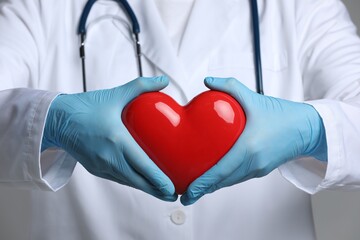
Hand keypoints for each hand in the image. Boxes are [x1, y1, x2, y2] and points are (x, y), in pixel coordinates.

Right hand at [42, 76, 176, 201]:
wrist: (57, 119)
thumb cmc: (87, 107)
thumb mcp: (116, 94)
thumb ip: (141, 86)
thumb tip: (164, 80)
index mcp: (117, 140)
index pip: (142, 166)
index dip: (158, 180)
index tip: (172, 189)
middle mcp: (109, 157)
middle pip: (138, 181)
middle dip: (157, 191)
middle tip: (173, 195)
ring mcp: (101, 166)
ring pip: (128, 182)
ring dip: (145, 188)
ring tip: (161, 192)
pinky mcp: (95, 169)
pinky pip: (118, 179)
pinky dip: (132, 182)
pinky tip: (141, 182)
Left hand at [180, 77, 326, 204]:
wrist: (307, 128)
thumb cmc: (282, 114)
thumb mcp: (253, 97)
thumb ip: (229, 86)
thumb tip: (207, 81)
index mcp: (250, 147)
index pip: (222, 170)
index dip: (204, 183)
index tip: (190, 191)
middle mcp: (254, 163)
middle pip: (223, 181)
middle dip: (203, 190)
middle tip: (186, 195)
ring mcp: (259, 169)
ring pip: (230, 181)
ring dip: (213, 187)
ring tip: (195, 190)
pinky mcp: (262, 170)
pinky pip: (239, 178)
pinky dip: (225, 180)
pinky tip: (214, 179)